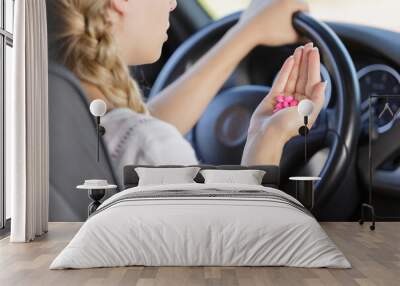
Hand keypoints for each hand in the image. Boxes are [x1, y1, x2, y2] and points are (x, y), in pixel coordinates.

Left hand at [238, 0, 308, 46]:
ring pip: (279, 3)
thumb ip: (302, 37)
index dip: (305, 17)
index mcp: (289, 1)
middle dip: (293, 13)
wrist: (247, 32)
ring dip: (281, 10)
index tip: (302, 25)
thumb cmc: (269, 34)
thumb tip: (311, 38)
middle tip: (290, 24)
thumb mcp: (289, 37)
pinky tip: (267, 19)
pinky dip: (269, 10)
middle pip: (292, 3)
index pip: (304, 6)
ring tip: (279, 22)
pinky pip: (267, 4)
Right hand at [242, 43, 325, 164]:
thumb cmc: (287, 128)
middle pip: (303, 76)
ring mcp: (285, 98)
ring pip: (292, 76)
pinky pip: (281, 81)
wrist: (266, 135)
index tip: (314, 51)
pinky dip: (285, 70)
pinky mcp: (273, 97)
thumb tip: (323, 83)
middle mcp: (298, 101)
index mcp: (308, 105)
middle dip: (306, 61)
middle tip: (308, 46)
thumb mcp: (308, 114)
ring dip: (297, 62)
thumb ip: (317, 98)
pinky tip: (290, 60)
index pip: (313, 81)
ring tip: (299, 49)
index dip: (314, 65)